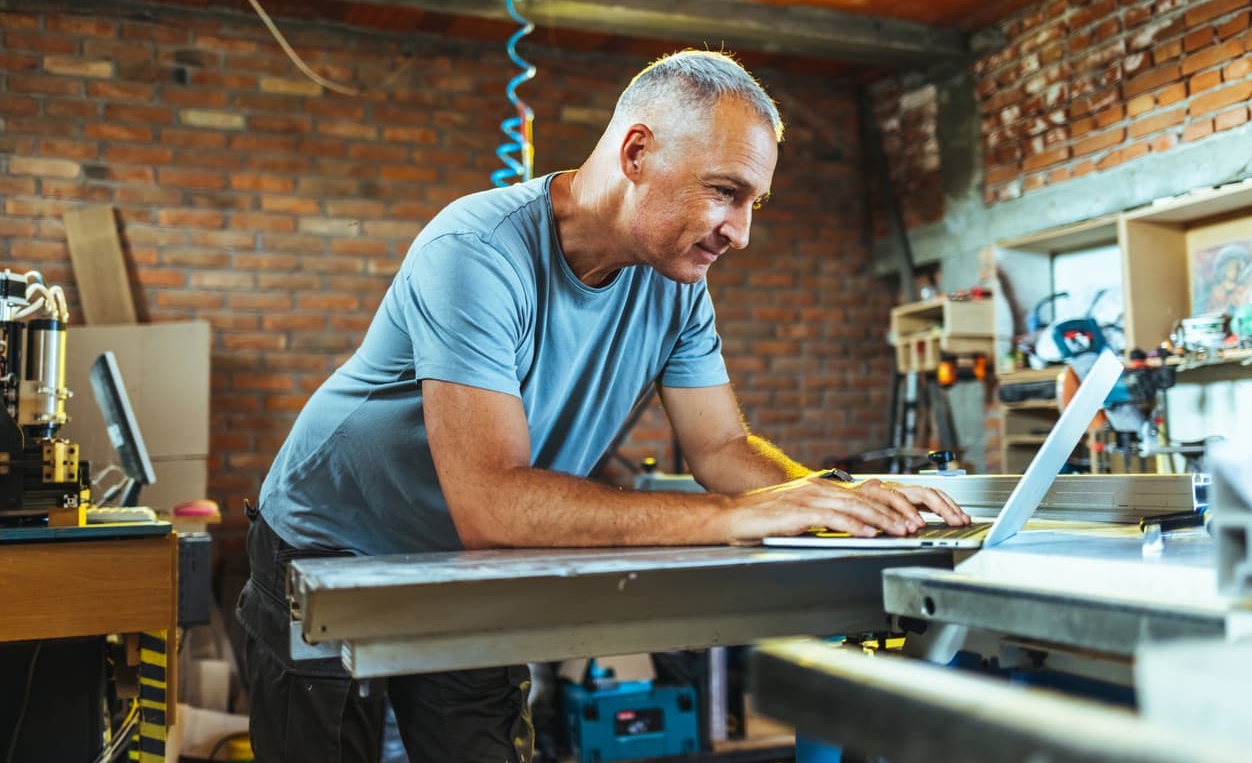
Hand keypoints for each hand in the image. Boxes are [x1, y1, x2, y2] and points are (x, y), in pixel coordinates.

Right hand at [723, 474, 969, 541]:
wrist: (731, 517)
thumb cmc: (764, 521)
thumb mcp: (804, 517)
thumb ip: (831, 520)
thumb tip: (860, 531)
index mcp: (825, 488)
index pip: (870, 494)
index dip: (897, 505)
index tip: (919, 518)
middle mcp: (821, 488)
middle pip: (869, 497)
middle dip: (900, 511)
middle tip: (922, 524)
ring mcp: (810, 497)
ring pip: (856, 507)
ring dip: (884, 520)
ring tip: (905, 530)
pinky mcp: (798, 511)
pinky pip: (832, 517)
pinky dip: (854, 525)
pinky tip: (868, 533)